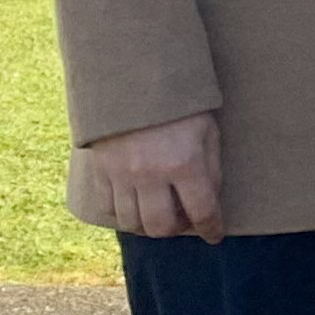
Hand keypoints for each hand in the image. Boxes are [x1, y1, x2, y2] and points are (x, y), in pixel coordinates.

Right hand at [72, 111, 222, 241]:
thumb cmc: (180, 105)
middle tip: (183, 221)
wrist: (133, 79)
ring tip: (159, 215)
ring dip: (148, 226)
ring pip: (132, 223)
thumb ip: (211, 169)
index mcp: (185, 164)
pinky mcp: (100, 170)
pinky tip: (134, 207)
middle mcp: (151, 175)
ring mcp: (122, 175)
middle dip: (176, 230)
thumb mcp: (207, 132)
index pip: (201, 212)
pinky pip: (107, 208)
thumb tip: (210, 202)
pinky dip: (121, 214)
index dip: (210, 228)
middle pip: (161, 226)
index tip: (214, 235)